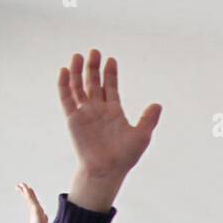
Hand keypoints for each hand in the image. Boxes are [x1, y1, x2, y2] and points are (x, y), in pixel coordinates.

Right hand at [59, 50, 161, 211]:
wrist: (107, 170)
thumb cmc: (125, 156)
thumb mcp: (141, 135)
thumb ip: (148, 119)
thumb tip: (158, 104)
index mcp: (114, 112)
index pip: (111, 87)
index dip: (110, 74)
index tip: (111, 59)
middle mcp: (98, 110)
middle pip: (94, 83)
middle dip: (94, 68)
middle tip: (95, 51)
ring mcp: (85, 113)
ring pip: (79, 87)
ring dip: (78, 72)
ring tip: (79, 56)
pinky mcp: (73, 119)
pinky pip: (67, 99)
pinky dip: (64, 85)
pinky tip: (64, 71)